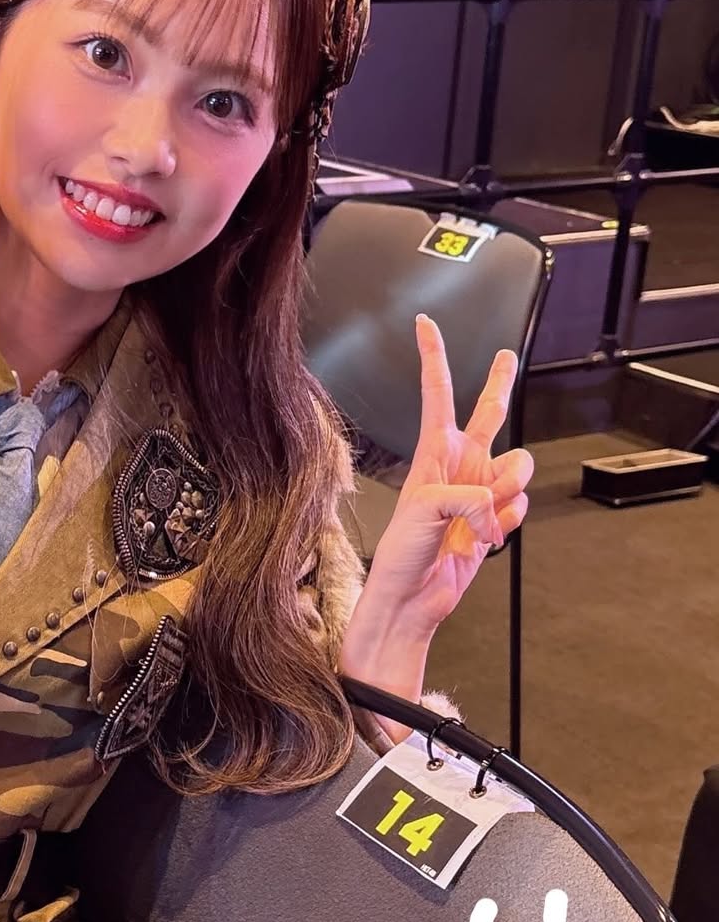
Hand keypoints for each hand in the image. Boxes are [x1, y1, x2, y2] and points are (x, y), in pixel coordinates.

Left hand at [362, 313, 533, 635]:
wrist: (410, 598)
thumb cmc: (402, 553)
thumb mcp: (426, 510)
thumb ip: (467, 496)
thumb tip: (496, 505)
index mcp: (434, 453)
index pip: (437, 395)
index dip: (434, 358)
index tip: (425, 323)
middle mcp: (459, 465)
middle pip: (490, 413)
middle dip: (500, 383)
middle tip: (507, 357)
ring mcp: (480, 491)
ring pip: (519, 468)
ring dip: (508, 490)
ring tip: (482, 519)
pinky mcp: (495, 519)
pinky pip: (519, 508)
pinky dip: (507, 523)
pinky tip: (484, 538)